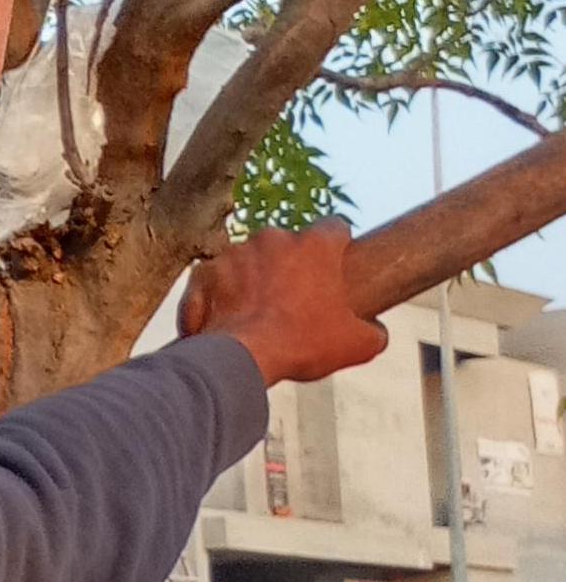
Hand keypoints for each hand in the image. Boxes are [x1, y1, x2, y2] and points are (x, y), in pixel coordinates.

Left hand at [177, 219, 387, 386]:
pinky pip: (219, 277)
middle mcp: (273, 238)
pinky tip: (233, 319)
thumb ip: (373, 331)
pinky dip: (224, 294)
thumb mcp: (357, 344)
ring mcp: (236, 250)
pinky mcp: (206, 269)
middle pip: (288, 244)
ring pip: (251, 258)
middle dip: (292, 266)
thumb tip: (374, 330)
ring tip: (261, 314)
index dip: (338, 245)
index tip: (337, 263)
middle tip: (296, 300)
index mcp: (314, 245)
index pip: (335, 227)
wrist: (242, 354)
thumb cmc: (303, 344)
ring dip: (256, 278)